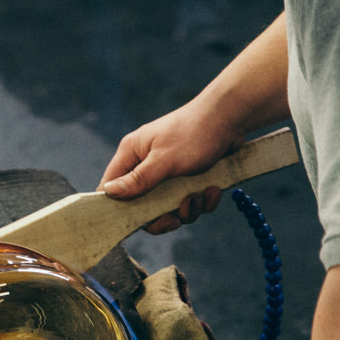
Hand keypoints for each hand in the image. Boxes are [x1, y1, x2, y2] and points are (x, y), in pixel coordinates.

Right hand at [98, 94, 243, 233]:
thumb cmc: (194, 132)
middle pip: (142, 205)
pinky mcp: (188, 178)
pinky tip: (213, 190)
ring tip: (201, 195)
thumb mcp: (164, 160)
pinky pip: (189, 201)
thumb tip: (108, 193)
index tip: (138, 221)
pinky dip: (202, 201)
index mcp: (132, 154)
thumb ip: (137, 179)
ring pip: (168, 207)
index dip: (118, 209)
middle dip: (163, 215)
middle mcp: (146, 164)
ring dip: (188, 208)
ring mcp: (168, 172)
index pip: (110, 187)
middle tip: (176, 219)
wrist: (231, 118)